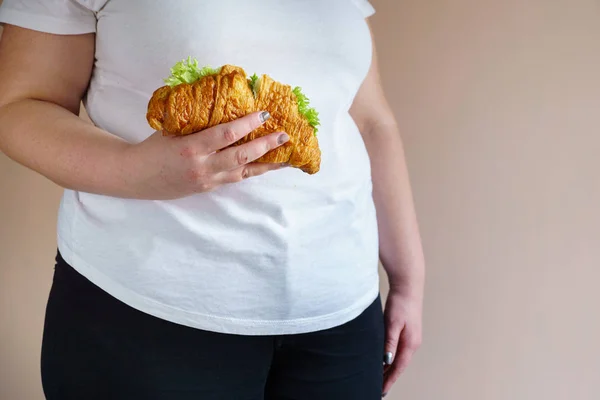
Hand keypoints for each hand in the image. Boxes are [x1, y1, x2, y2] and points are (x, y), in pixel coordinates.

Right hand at [120, 111, 287, 199]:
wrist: (136, 177)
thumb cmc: (153, 147)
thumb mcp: (171, 129)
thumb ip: (196, 120)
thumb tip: (222, 101)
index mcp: (191, 148)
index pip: (225, 135)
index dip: (247, 124)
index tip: (264, 114)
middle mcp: (203, 166)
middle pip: (241, 157)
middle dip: (265, 146)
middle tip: (284, 135)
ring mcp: (208, 180)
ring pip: (243, 172)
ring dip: (266, 164)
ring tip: (287, 156)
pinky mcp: (209, 187)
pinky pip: (236, 178)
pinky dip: (253, 171)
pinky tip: (266, 165)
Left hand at [382, 287, 422, 396]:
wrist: (408, 287)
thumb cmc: (400, 303)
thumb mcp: (392, 323)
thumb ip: (390, 342)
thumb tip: (388, 361)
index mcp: (410, 343)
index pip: (398, 367)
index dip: (390, 380)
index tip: (382, 391)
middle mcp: (413, 343)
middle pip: (400, 365)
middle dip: (389, 378)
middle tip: (378, 389)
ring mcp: (412, 338)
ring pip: (400, 358)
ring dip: (390, 369)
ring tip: (379, 378)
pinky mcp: (408, 332)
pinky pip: (399, 350)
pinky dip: (392, 358)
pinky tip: (385, 360)